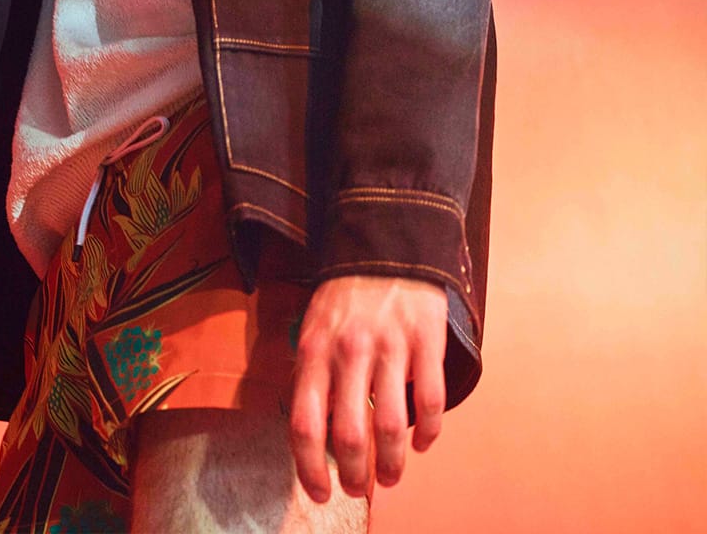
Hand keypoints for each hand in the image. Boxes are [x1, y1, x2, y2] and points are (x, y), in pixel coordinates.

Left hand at [289, 275, 447, 501]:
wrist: (387, 244)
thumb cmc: (346, 296)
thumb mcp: (314, 327)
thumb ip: (313, 375)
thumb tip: (315, 433)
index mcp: (316, 350)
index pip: (306, 425)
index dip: (310, 469)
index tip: (319, 492)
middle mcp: (350, 351)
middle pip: (351, 436)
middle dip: (355, 475)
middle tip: (359, 488)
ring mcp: (391, 346)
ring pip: (392, 427)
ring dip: (393, 464)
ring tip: (392, 476)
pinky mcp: (426, 340)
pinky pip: (431, 400)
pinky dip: (429, 432)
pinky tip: (423, 442)